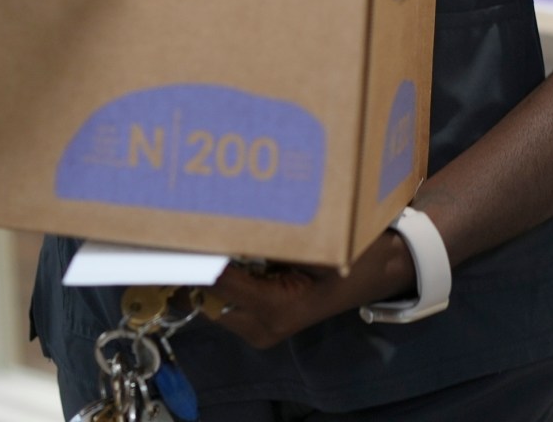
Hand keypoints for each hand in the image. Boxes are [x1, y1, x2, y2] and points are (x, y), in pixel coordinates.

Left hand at [199, 232, 414, 348]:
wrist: (376, 275)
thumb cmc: (354, 257)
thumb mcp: (318, 241)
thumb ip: (273, 238)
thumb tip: (226, 221)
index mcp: (279, 309)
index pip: (221, 282)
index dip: (197, 256)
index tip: (176, 231)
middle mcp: (264, 327)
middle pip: (207, 296)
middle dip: (197, 266)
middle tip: (181, 230)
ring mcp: (260, 331)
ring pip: (212, 299)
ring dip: (209, 272)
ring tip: (201, 238)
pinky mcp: (259, 325)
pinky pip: (225, 300)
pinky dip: (222, 278)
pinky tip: (225, 253)